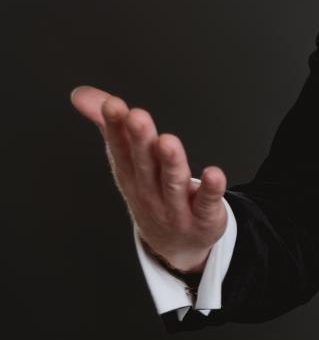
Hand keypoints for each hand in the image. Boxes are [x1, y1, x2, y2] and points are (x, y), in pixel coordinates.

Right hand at [70, 85, 227, 272]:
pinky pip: (207, 202)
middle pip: (144, 163)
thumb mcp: (128, 161)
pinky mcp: (203, 216)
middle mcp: (149, 189)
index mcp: (131, 173)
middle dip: (140, 140)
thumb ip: (110, 124)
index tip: (112, 105)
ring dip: (171, 162)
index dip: (115, 127)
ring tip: (168, 141)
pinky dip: (210, 189)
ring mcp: (175, 206)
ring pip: (173, 183)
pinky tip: (215, 173)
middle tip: (137, 116)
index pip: (120, 148)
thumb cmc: (150, 192)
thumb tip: (81, 94)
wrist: (173, 244)